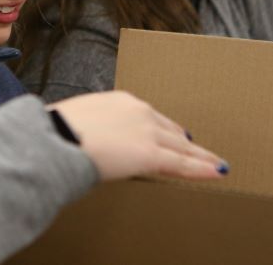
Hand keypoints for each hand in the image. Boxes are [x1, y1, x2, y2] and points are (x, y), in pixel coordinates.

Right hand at [50, 90, 227, 181]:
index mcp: (118, 100)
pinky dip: (201, 168)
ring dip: (200, 156)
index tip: (173, 135)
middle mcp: (138, 111)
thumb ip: (90, 129)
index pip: (148, 117)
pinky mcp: (150, 154)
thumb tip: (85, 141)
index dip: (163, 129)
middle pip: (170, 130)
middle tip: (198, 149)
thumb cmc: (55, 133)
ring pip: (181, 147)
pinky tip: (217, 171)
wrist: (55, 139)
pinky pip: (182, 164)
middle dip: (185, 142)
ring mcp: (146, 131)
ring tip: (214, 163)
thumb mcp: (74, 121)